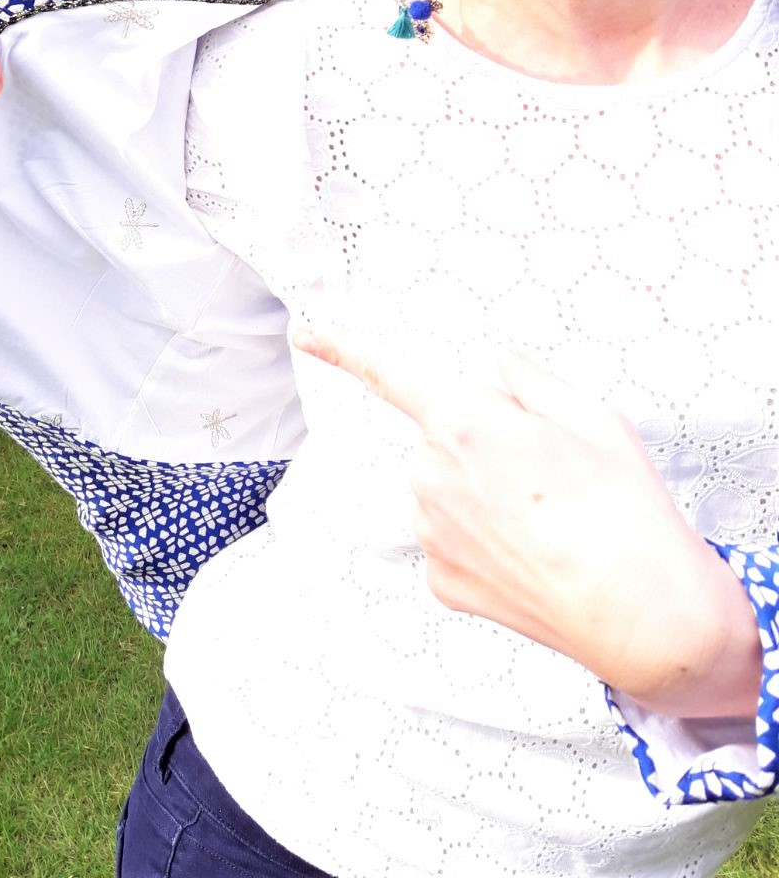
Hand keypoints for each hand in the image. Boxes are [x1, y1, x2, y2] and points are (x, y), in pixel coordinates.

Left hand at [293, 331, 760, 717]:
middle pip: (444, 437)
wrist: (645, 618)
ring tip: (552, 522)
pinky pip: (454, 539)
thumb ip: (526, 380)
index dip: (343, 348)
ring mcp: (431, 534)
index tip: (305, 333)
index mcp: (463, 423)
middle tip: (552, 475)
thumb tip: (489, 373)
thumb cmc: (624, 512)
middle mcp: (430, 476)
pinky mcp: (442, 582)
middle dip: (485, 443)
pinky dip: (487, 543)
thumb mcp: (590, 414)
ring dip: (486, 495)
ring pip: (448, 489)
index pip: (390, 374)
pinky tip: (532, 557)